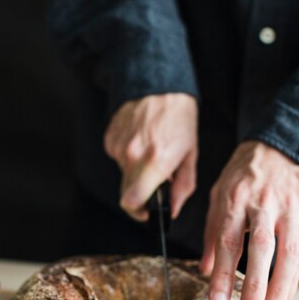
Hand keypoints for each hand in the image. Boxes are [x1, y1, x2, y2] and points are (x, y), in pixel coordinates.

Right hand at [103, 93, 197, 220]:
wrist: (160, 87)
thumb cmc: (179, 119)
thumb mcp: (190, 155)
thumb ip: (183, 187)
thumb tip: (173, 209)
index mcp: (156, 162)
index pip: (131, 202)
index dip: (137, 212)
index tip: (145, 211)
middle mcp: (133, 156)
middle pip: (125, 192)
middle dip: (139, 192)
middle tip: (153, 179)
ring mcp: (118, 146)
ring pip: (123, 173)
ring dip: (135, 169)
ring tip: (150, 150)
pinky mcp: (110, 138)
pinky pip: (117, 157)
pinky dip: (128, 154)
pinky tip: (140, 140)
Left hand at [199, 141, 298, 299]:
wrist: (274, 146)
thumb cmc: (242, 174)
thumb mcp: (218, 195)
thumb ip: (212, 232)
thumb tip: (204, 269)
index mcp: (235, 200)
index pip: (228, 240)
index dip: (223, 272)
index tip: (217, 299)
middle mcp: (262, 204)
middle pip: (261, 247)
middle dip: (256, 283)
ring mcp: (288, 208)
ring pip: (289, 250)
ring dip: (281, 285)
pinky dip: (296, 274)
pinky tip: (288, 293)